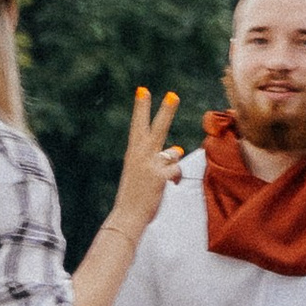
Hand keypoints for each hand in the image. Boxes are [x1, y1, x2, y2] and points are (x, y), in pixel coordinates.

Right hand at [110, 90, 183, 236]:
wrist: (127, 215)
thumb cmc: (135, 193)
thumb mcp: (142, 172)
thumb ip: (158, 158)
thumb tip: (178, 149)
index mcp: (132, 152)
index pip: (137, 126)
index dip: (141, 108)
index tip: (143, 90)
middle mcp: (140, 155)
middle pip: (157, 128)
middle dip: (166, 111)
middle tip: (173, 95)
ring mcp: (150, 165)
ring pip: (172, 152)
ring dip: (171, 160)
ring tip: (156, 176)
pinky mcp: (160, 176)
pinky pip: (177, 170)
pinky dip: (175, 177)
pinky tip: (168, 185)